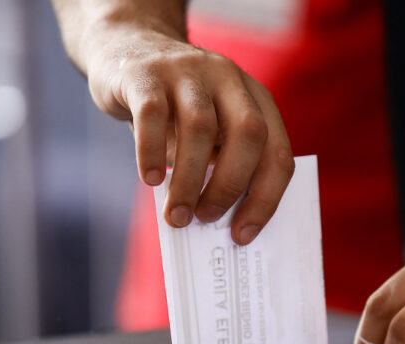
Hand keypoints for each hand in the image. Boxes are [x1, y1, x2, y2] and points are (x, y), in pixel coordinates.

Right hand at [83, 25, 292, 244]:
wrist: (126, 48)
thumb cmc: (175, 109)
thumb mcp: (210, 131)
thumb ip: (220, 163)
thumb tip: (219, 219)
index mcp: (256, 98)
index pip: (278, 152)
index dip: (266, 197)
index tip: (243, 233)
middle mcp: (229, 78)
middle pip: (248, 135)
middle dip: (230, 186)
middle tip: (208, 218)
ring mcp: (188, 70)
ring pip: (201, 128)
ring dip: (189, 180)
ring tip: (177, 215)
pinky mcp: (146, 73)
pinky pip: (153, 115)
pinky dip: (151, 153)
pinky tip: (150, 180)